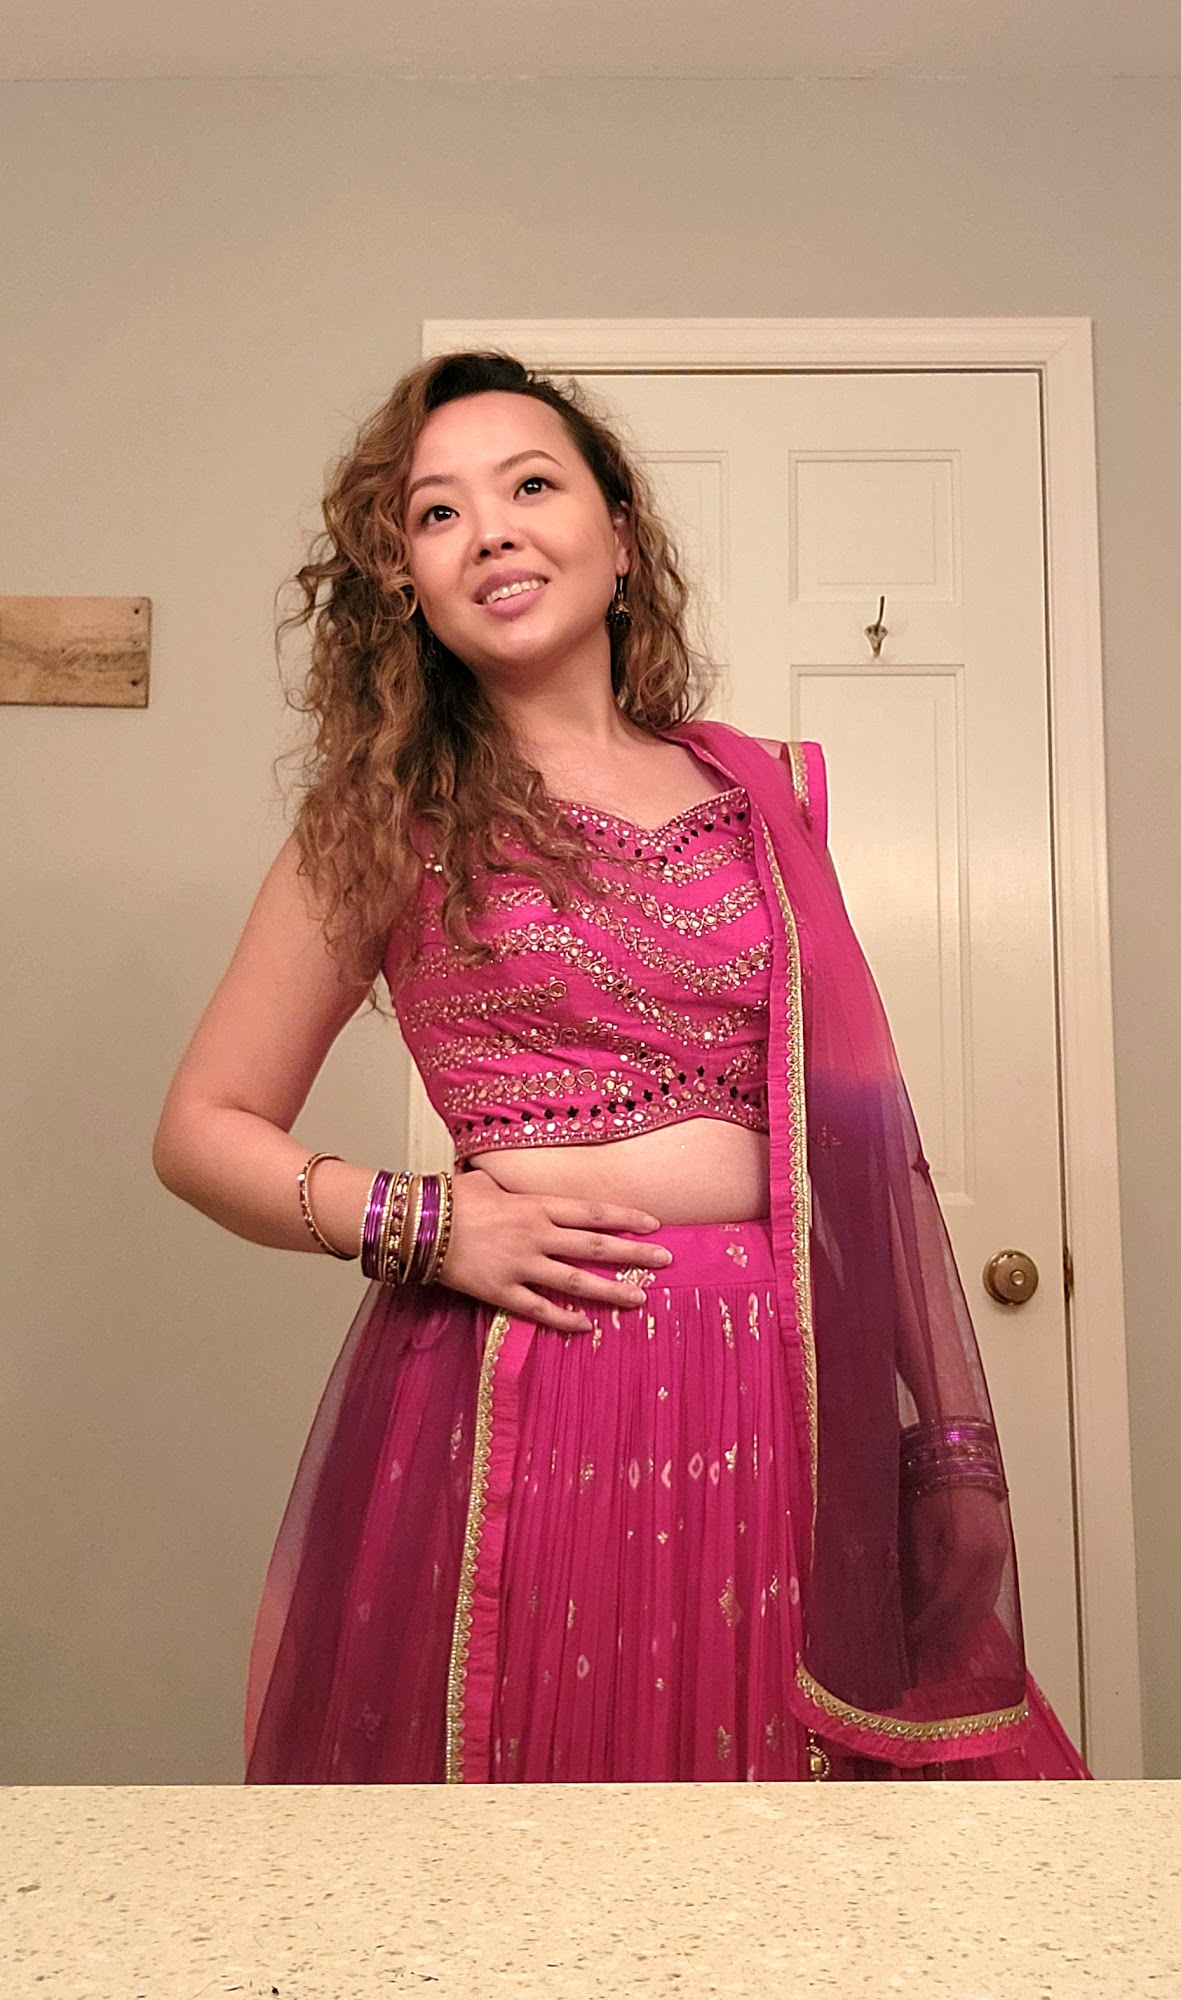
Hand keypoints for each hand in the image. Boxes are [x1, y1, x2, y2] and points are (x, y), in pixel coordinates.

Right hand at [436, 1166, 670, 1334]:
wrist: (417, 1225)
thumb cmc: (450, 1198)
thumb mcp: (487, 1181)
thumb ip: (512, 1187)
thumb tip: (515, 1181)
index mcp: (536, 1205)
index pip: (593, 1212)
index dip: (627, 1218)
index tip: (654, 1225)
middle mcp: (536, 1234)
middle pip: (596, 1246)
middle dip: (634, 1254)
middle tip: (665, 1261)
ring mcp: (521, 1265)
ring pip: (576, 1281)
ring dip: (610, 1290)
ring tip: (639, 1299)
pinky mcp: (502, 1291)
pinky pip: (540, 1309)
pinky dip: (564, 1320)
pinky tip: (586, 1327)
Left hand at [902, 1484, 1010, 1654]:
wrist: (959, 1455)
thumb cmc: (934, 1481)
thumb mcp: (918, 1524)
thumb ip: (923, 1566)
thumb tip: (918, 1603)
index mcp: (968, 1550)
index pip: (947, 1603)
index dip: (929, 1626)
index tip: (912, 1640)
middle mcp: (990, 1556)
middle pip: (971, 1611)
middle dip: (947, 1634)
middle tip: (925, 1651)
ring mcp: (1000, 1554)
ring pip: (984, 1605)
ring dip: (962, 1626)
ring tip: (939, 1639)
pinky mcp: (1001, 1551)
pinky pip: (990, 1591)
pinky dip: (973, 1608)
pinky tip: (957, 1615)